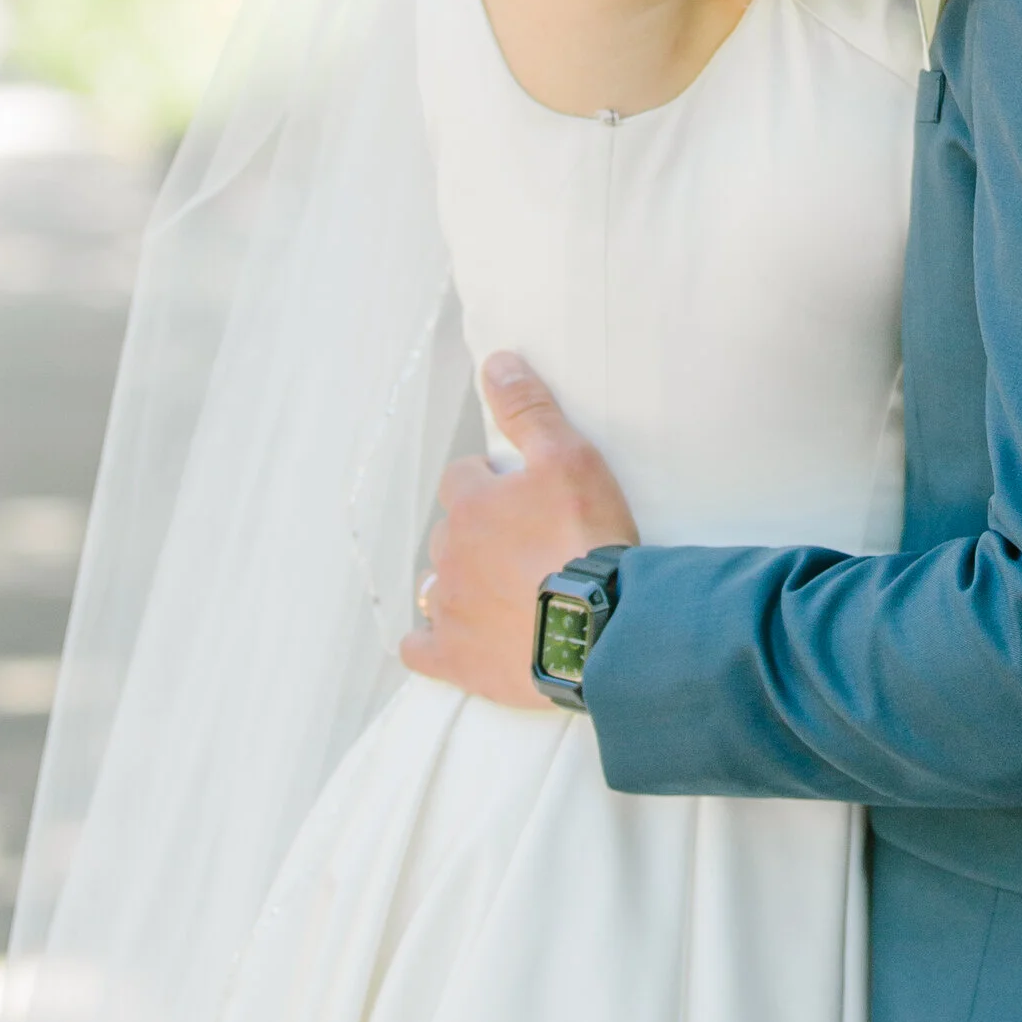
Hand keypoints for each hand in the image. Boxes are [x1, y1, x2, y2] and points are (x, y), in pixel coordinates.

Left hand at [400, 353, 638, 710]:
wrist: (600, 629)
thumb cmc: (587, 540)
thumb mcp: (570, 458)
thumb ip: (529, 410)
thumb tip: (497, 363)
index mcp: (471, 504)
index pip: (463, 477)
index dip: (491, 482)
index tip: (521, 494)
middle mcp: (449, 553)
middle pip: (450, 532)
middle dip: (477, 533)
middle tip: (524, 544)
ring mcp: (448, 609)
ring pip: (437, 585)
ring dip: (460, 582)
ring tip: (502, 590)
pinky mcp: (455, 658)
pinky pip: (420, 649)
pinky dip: (430, 643)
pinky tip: (448, 641)